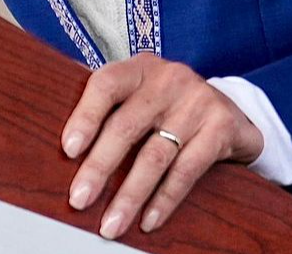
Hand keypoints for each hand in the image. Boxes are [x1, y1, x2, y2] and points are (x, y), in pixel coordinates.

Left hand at [59, 51, 264, 238]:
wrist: (231, 111)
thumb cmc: (169, 107)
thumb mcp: (141, 94)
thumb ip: (108, 106)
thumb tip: (60, 142)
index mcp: (140, 68)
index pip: (106, 85)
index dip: (85, 116)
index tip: (68, 149)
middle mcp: (169, 79)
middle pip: (126, 126)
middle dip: (99, 167)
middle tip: (79, 199)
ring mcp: (197, 101)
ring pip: (155, 155)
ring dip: (130, 195)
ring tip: (111, 224)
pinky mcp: (220, 127)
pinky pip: (186, 170)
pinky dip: (164, 200)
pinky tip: (148, 221)